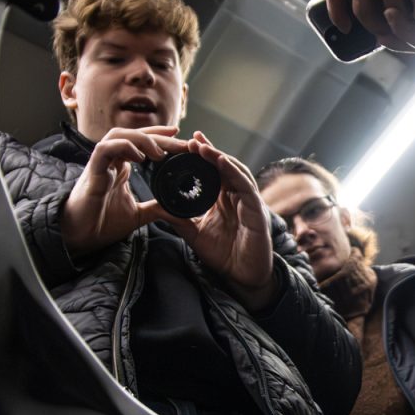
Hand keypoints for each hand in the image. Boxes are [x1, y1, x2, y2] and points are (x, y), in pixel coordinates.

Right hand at [62, 126, 188, 256]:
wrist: (81, 237)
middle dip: (160, 137)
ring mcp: (101, 164)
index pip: (141, 142)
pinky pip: (105, 149)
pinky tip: (139, 156)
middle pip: (135, 136)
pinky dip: (123, 147)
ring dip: (142, 139)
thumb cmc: (102, 223)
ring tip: (161, 153)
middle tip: (182, 143)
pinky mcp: (92, 172)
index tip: (179, 135)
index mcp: (120, 167)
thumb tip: (176, 209)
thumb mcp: (138, 215)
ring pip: (119, 135)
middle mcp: (111, 161)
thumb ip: (155, 208)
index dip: (159, 135)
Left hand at [165, 132, 277, 311]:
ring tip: (201, 145)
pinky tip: (220, 161)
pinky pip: (244, 185)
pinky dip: (232, 171)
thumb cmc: (224, 256)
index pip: (213, 171)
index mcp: (224, 199)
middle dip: (209, 150)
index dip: (201, 156)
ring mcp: (248, 200)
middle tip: (192, 137)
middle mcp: (238, 195)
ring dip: (218, 156)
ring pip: (235, 170)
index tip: (185, 143)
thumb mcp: (195, 234)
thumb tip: (157, 207)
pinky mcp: (256, 209)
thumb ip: (179, 219)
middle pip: (224, 165)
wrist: (243, 277)